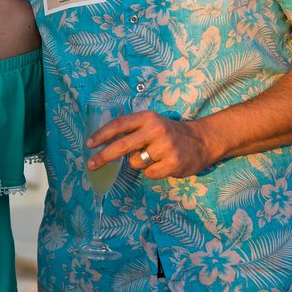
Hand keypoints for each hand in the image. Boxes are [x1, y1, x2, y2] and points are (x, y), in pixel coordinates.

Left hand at [87, 110, 214, 178]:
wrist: (202, 141)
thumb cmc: (169, 133)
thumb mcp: (151, 123)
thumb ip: (132, 130)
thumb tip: (102, 143)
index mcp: (147, 117)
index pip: (119, 124)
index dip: (101, 134)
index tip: (89, 144)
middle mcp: (155, 130)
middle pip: (122, 145)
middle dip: (103, 156)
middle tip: (91, 165)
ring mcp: (165, 147)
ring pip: (135, 163)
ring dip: (138, 163)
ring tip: (153, 156)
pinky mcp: (173, 163)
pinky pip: (149, 174)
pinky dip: (152, 172)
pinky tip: (163, 164)